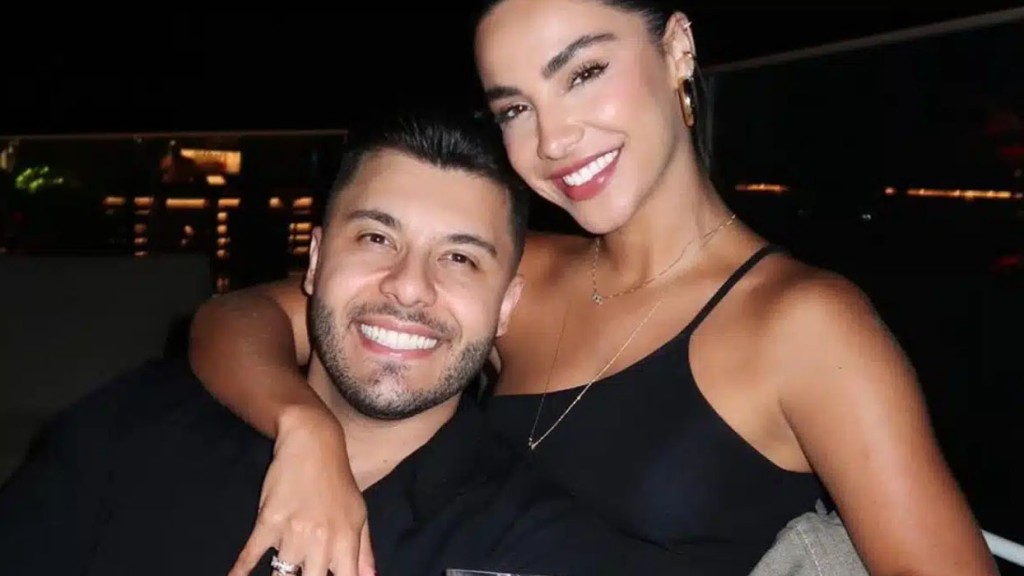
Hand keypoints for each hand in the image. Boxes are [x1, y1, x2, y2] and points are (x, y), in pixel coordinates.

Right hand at [229, 407, 374, 575]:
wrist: (313, 443)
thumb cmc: (337, 481)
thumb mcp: (358, 514)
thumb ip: (364, 551)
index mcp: (346, 540)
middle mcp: (322, 540)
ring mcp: (294, 532)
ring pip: (281, 574)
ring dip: (280, 574)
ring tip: (281, 572)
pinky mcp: (268, 521)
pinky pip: (251, 554)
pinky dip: (240, 570)